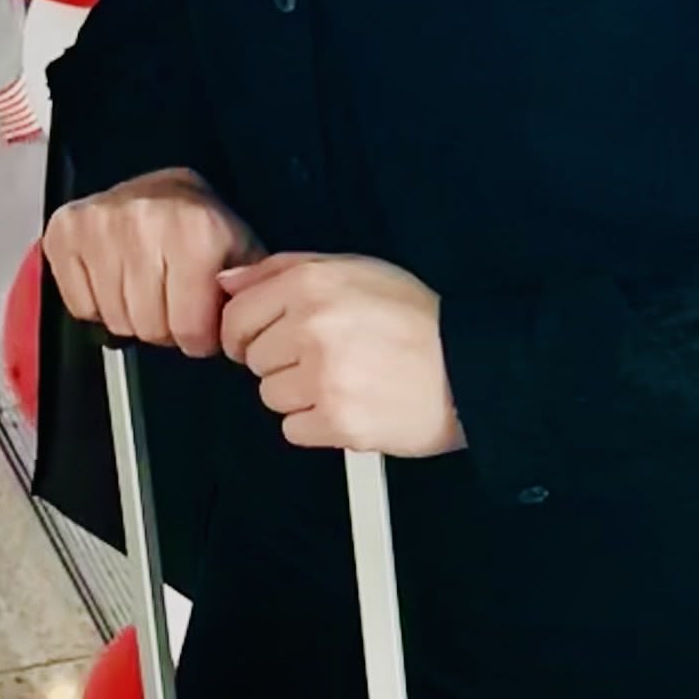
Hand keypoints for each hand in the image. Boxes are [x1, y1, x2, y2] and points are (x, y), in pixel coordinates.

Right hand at [43, 169, 256, 356]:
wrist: (162, 185)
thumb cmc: (199, 224)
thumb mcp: (240, 251)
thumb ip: (246, 290)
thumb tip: (237, 325)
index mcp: (195, 232)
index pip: (188, 329)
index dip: (199, 337)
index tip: (201, 322)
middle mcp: (144, 223)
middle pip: (149, 329)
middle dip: (166, 327)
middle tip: (172, 302)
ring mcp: (99, 226)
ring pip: (115, 322)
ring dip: (133, 317)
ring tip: (146, 289)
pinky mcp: (65, 232)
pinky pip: (80, 307)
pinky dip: (98, 305)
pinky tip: (115, 280)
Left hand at [216, 254, 464, 456]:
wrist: (470, 367)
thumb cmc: (418, 318)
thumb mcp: (355, 269)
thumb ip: (283, 269)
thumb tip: (229, 281)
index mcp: (311, 285)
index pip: (236, 316)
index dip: (246, 332)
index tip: (262, 340)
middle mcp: (312, 328)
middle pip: (253, 358)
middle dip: (282, 360)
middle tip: (325, 356)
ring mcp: (324, 377)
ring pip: (270, 395)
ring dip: (299, 393)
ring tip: (343, 379)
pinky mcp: (338, 422)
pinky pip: (293, 429)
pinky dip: (317, 423)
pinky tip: (348, 403)